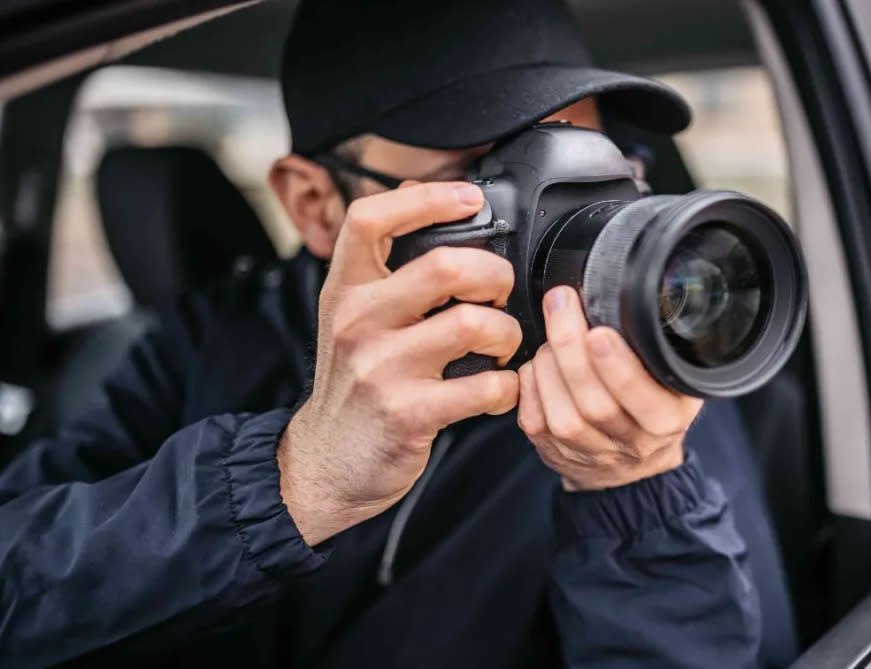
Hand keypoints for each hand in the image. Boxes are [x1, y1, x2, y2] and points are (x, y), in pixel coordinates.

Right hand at [278, 182, 521, 545]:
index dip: (428, 198)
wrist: (326, 462)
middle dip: (495, 275)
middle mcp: (358, 321)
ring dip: (508, 334)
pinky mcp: (410, 413)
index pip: (371, 218)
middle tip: (500, 293)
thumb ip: (382, 261)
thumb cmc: (353, 382)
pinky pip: (487, 386)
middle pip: (446, 266)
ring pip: (475, 324)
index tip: (469, 198)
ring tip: (503, 346)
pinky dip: (508, 386)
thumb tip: (416, 191)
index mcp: (345, 289)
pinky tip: (499, 388)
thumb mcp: (351, 314)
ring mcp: (382, 368)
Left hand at [517, 286, 702, 490]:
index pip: (645, 400)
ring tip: (552, 335)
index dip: (618, 368)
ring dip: (549, 366)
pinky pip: (536, 421)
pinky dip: (531, 383)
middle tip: (561, 303)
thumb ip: (656, 348)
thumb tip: (622, 296)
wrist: (632, 462)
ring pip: (563, 416)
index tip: (599, 333)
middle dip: (571, 348)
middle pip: (595, 404)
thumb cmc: (651, 404)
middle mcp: (633, 442)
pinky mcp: (557, 452)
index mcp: (667, 419)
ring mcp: (592, 452)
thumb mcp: (674, 376)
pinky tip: (538, 362)